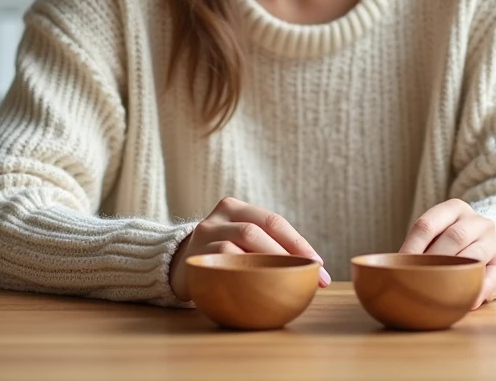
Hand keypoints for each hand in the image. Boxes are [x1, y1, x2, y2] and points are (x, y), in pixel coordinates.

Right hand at [169, 196, 329, 301]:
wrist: (177, 262)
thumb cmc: (223, 254)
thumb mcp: (241, 241)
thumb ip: (267, 247)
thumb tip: (314, 272)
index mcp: (236, 208)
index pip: (274, 221)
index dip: (299, 244)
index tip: (319, 266)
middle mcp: (220, 216)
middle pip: (257, 231)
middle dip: (287, 255)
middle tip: (307, 276)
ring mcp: (204, 233)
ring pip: (239, 243)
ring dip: (266, 264)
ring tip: (284, 281)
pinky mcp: (195, 254)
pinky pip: (222, 261)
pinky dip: (242, 272)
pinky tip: (255, 287)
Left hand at [400, 198, 495, 308]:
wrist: (479, 237)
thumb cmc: (446, 237)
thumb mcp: (434, 230)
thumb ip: (418, 242)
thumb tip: (392, 266)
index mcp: (454, 208)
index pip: (428, 224)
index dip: (412, 246)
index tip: (401, 264)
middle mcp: (477, 221)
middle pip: (454, 237)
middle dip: (434, 260)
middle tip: (420, 278)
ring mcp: (491, 241)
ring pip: (474, 256)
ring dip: (456, 273)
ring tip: (440, 290)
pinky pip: (492, 277)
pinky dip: (478, 290)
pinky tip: (467, 302)